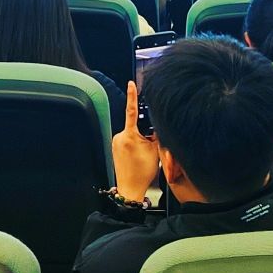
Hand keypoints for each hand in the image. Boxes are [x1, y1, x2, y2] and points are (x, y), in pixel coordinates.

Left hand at [111, 81, 159, 201]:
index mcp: (130, 136)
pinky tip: (136, 157)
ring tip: (141, 156)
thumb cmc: (142, 173)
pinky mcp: (114, 147)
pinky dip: (133, 145)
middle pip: (135, 126)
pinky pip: (127, 140)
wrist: (130, 188)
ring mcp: (115, 142)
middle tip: (147, 150)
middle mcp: (119, 137)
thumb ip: (156, 135)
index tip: (131, 84)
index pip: (132, 111)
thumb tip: (158, 125)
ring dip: (139, 140)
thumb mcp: (155, 151)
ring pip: (132, 134)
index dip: (132, 96)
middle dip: (143, 134)